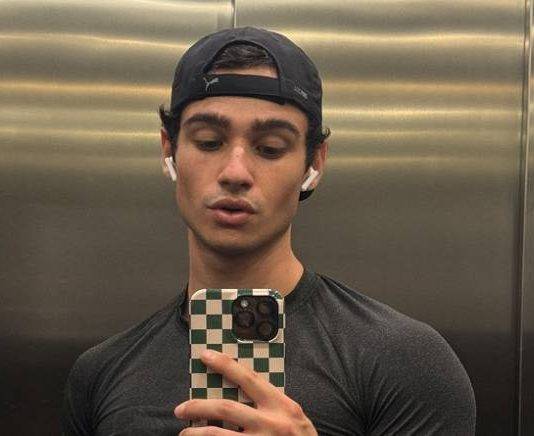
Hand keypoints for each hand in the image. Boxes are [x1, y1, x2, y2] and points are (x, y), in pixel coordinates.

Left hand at [175, 349, 316, 434]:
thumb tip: (238, 389)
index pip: (248, 377)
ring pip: (218, 435)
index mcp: (281, 405)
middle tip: (181, 408)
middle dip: (198, 406)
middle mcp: (270, 423)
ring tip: (184, 434)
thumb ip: (269, 403)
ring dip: (196, 433)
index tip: (205, 356)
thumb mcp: (291, 415)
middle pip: (225, 408)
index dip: (224, 364)